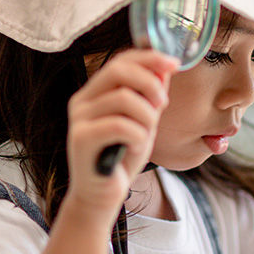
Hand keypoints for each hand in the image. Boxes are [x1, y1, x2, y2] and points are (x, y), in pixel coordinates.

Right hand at [64, 49, 177, 217]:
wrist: (102, 196)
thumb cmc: (122, 158)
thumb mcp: (143, 122)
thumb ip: (151, 96)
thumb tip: (165, 68)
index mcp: (95, 92)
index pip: (120, 60)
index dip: (149, 57)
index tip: (175, 63)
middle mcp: (82, 101)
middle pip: (118, 69)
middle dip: (150, 83)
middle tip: (163, 103)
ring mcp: (78, 118)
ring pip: (123, 98)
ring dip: (146, 117)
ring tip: (145, 136)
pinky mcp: (80, 138)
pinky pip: (120, 125)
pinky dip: (137, 136)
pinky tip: (134, 148)